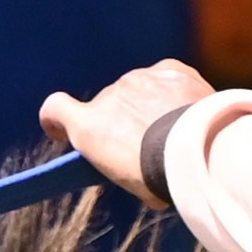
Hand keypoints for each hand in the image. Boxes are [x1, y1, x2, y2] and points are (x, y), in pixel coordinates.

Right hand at [37, 57, 214, 202]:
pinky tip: (189, 110)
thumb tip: (140, 165)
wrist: (198, 151)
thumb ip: (125, 164)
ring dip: (150, 105)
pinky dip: (174, 91)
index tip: (62, 131)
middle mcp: (109, 94)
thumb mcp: (132, 182)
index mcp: (88, 126)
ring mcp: (140, 78)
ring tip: (176, 132)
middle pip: (109, 104)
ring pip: (140, 89)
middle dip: (123, 120)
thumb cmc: (162, 175)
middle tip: (148, 146)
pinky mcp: (170, 69)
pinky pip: (166, 77)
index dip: (57, 120)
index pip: (54, 109)